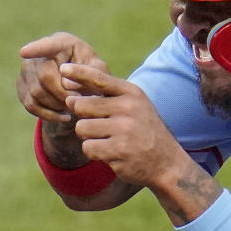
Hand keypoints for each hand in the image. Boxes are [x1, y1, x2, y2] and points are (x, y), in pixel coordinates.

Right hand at [16, 32, 108, 122]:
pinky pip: (31, 105)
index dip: (35, 48)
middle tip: (78, 102)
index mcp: (63, 43)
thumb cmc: (93, 75)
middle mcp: (39, 53)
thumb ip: (91, 74)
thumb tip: (66, 84)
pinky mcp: (22, 87)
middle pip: (45, 75)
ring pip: (37, 92)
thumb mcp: (100, 72)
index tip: (24, 52)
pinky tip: (64, 116)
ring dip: (57, 105)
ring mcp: (27, 70)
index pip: (47, 45)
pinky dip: (49, 114)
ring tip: (74, 108)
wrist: (80, 87)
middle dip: (63, 93)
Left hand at [60, 63, 188, 188]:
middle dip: (82, 116)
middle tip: (99, 124)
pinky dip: (95, 152)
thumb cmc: (143, 130)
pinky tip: (111, 152)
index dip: (78, 73)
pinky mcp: (118, 150)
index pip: (99, 78)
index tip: (64, 69)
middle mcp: (128, 108)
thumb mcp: (133, 106)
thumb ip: (104, 97)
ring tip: (107, 139)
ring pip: (81, 128)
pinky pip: (87, 147)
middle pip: (81, 105)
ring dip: (88, 136)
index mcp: (132, 93)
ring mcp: (124, 129)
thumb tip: (69, 95)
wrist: (166, 162)